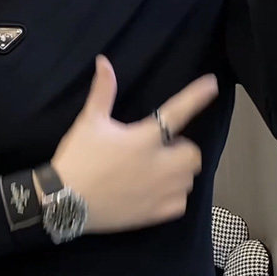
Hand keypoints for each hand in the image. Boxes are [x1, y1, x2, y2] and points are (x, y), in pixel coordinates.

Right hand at [50, 54, 218, 233]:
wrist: (65, 202)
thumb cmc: (78, 159)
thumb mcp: (88, 122)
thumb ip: (102, 92)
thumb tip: (103, 61)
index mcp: (144, 139)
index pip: (177, 112)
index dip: (197, 96)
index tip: (212, 84)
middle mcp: (158, 165)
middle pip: (193, 153)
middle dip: (182, 148)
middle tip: (161, 149)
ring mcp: (159, 192)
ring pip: (189, 179)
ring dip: (179, 172)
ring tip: (157, 171)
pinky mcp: (155, 213)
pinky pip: (180, 203)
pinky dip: (174, 196)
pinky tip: (156, 192)